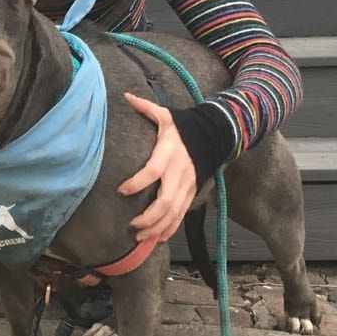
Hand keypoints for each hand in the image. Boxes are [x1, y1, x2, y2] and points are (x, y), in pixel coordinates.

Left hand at [117, 91, 197, 243]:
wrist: (215, 135)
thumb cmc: (184, 127)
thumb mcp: (166, 115)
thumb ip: (145, 107)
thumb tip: (125, 96)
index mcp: (169, 154)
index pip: (153, 171)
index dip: (137, 183)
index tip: (121, 190)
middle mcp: (179, 173)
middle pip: (166, 202)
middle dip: (148, 218)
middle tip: (131, 226)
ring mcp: (188, 186)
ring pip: (175, 214)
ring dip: (157, 229)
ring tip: (139, 238)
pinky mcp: (192, 193)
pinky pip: (182, 216)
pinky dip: (170, 229)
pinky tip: (157, 239)